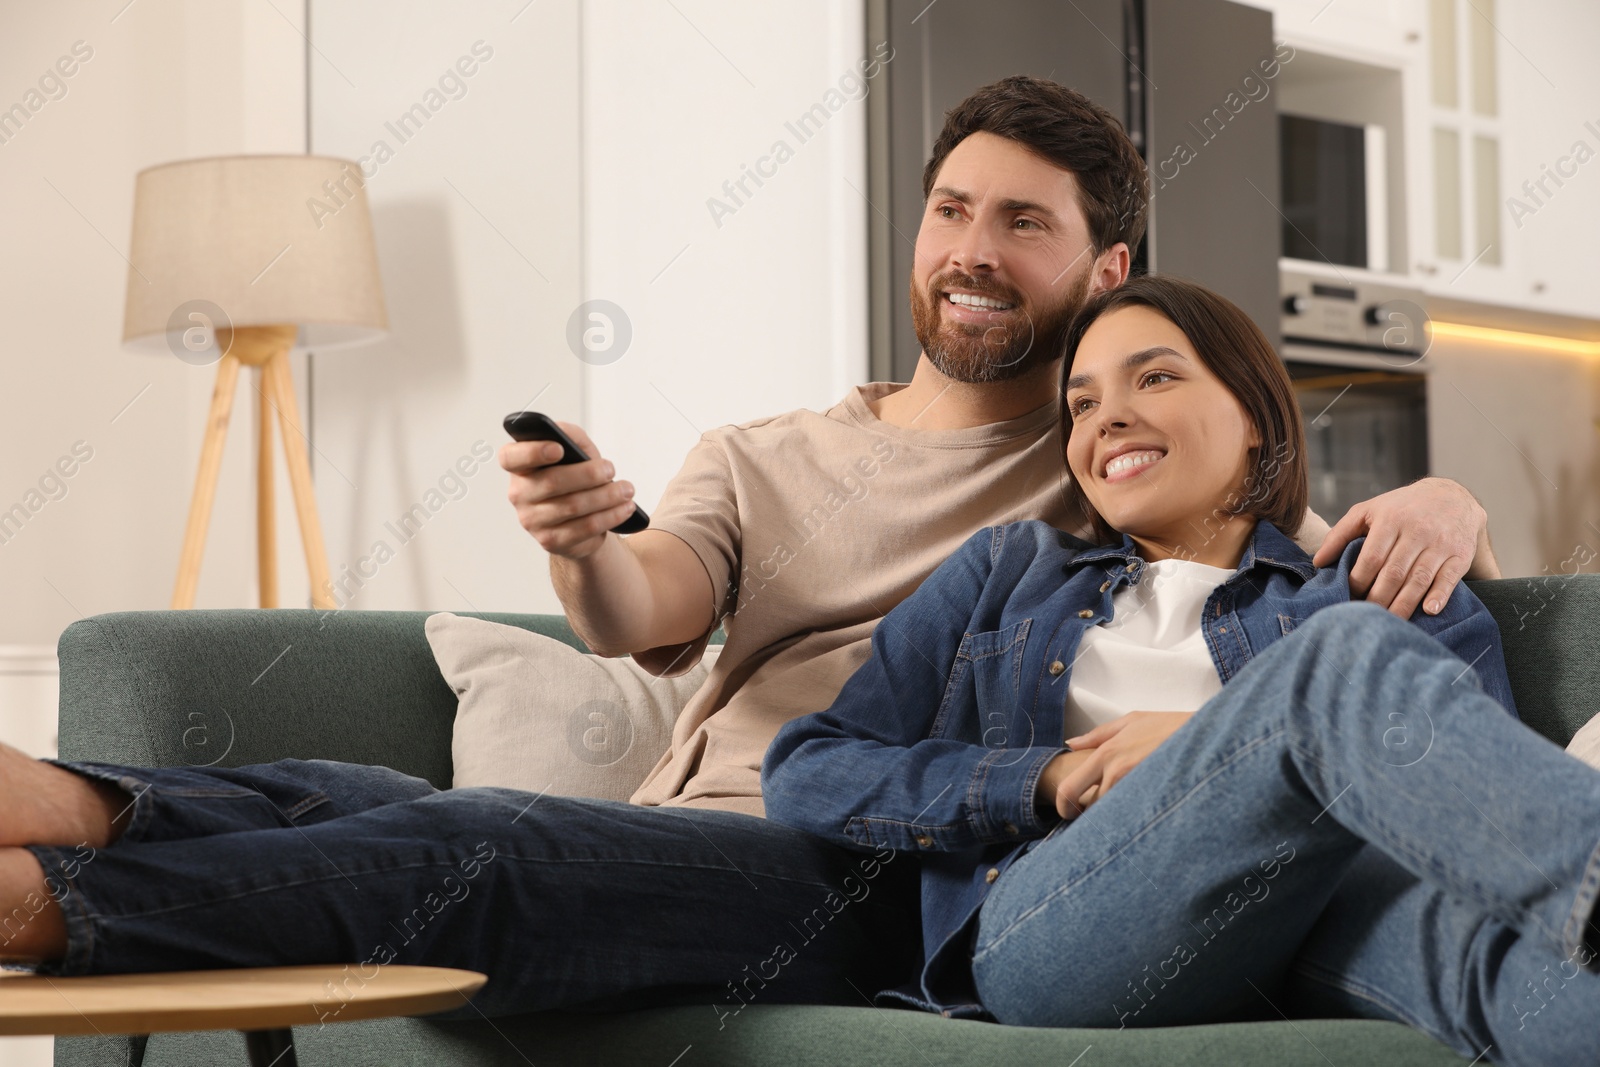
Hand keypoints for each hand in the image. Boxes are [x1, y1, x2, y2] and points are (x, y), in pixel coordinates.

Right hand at [500, 421, 636, 559]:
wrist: (580, 517)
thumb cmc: (574, 477)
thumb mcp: (573, 451)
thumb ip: (568, 436)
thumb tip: (566, 435)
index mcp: (519, 467)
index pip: (510, 457)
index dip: (532, 452)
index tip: (559, 448)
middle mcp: (519, 494)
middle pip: (552, 482)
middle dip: (588, 474)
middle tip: (610, 469)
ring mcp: (532, 520)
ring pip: (573, 506)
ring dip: (606, 496)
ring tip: (627, 490)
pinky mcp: (550, 540)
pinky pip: (584, 527)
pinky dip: (610, 516)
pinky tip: (625, 508)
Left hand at [1037, 711, 1192, 819]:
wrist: (1210, 735)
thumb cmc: (1171, 725)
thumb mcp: (1132, 720)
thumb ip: (1098, 735)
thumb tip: (1071, 743)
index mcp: (1108, 754)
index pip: (1071, 789)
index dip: (1065, 807)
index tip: (1068, 814)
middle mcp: (1118, 773)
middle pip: (1092, 807)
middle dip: (1094, 812)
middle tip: (1104, 811)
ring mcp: (1137, 788)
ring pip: (1113, 814)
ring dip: (1116, 814)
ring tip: (1132, 807)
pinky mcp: (1155, 800)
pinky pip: (1135, 817)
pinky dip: (1136, 817)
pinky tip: (1147, 811)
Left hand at [1311, 477, 1496, 618]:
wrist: (1451, 496)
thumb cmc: (1400, 508)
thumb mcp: (1368, 511)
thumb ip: (1340, 534)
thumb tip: (1318, 562)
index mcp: (1391, 519)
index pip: (1372, 557)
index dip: (1358, 580)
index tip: (1349, 596)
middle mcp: (1417, 530)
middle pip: (1394, 573)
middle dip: (1377, 598)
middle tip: (1366, 616)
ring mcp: (1440, 543)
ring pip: (1418, 579)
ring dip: (1403, 604)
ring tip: (1389, 622)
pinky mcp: (1460, 554)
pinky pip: (1449, 578)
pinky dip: (1439, 596)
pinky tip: (1428, 611)